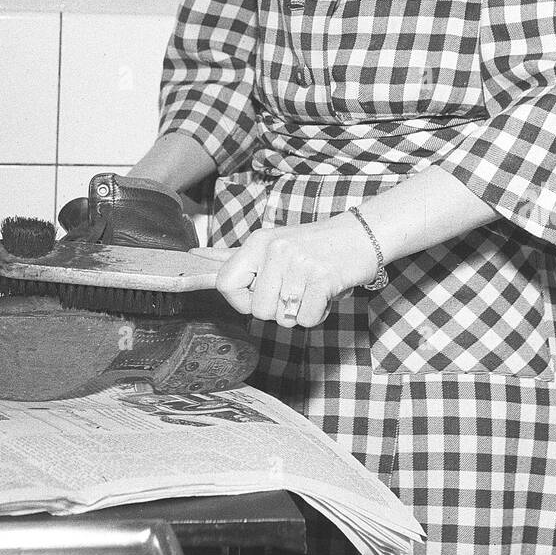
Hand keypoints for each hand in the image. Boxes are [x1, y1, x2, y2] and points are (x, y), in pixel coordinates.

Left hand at [213, 216, 378, 328]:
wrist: (361, 235)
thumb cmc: (313, 244)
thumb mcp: (270, 243)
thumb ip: (233, 256)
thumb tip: (195, 258)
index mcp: (258, 242)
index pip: (225, 284)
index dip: (240, 301)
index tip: (257, 295)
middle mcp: (275, 250)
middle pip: (257, 309)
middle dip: (277, 309)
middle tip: (294, 288)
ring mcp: (300, 263)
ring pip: (283, 318)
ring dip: (299, 311)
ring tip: (311, 288)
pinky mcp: (323, 278)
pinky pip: (307, 319)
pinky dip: (318, 314)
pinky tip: (324, 293)